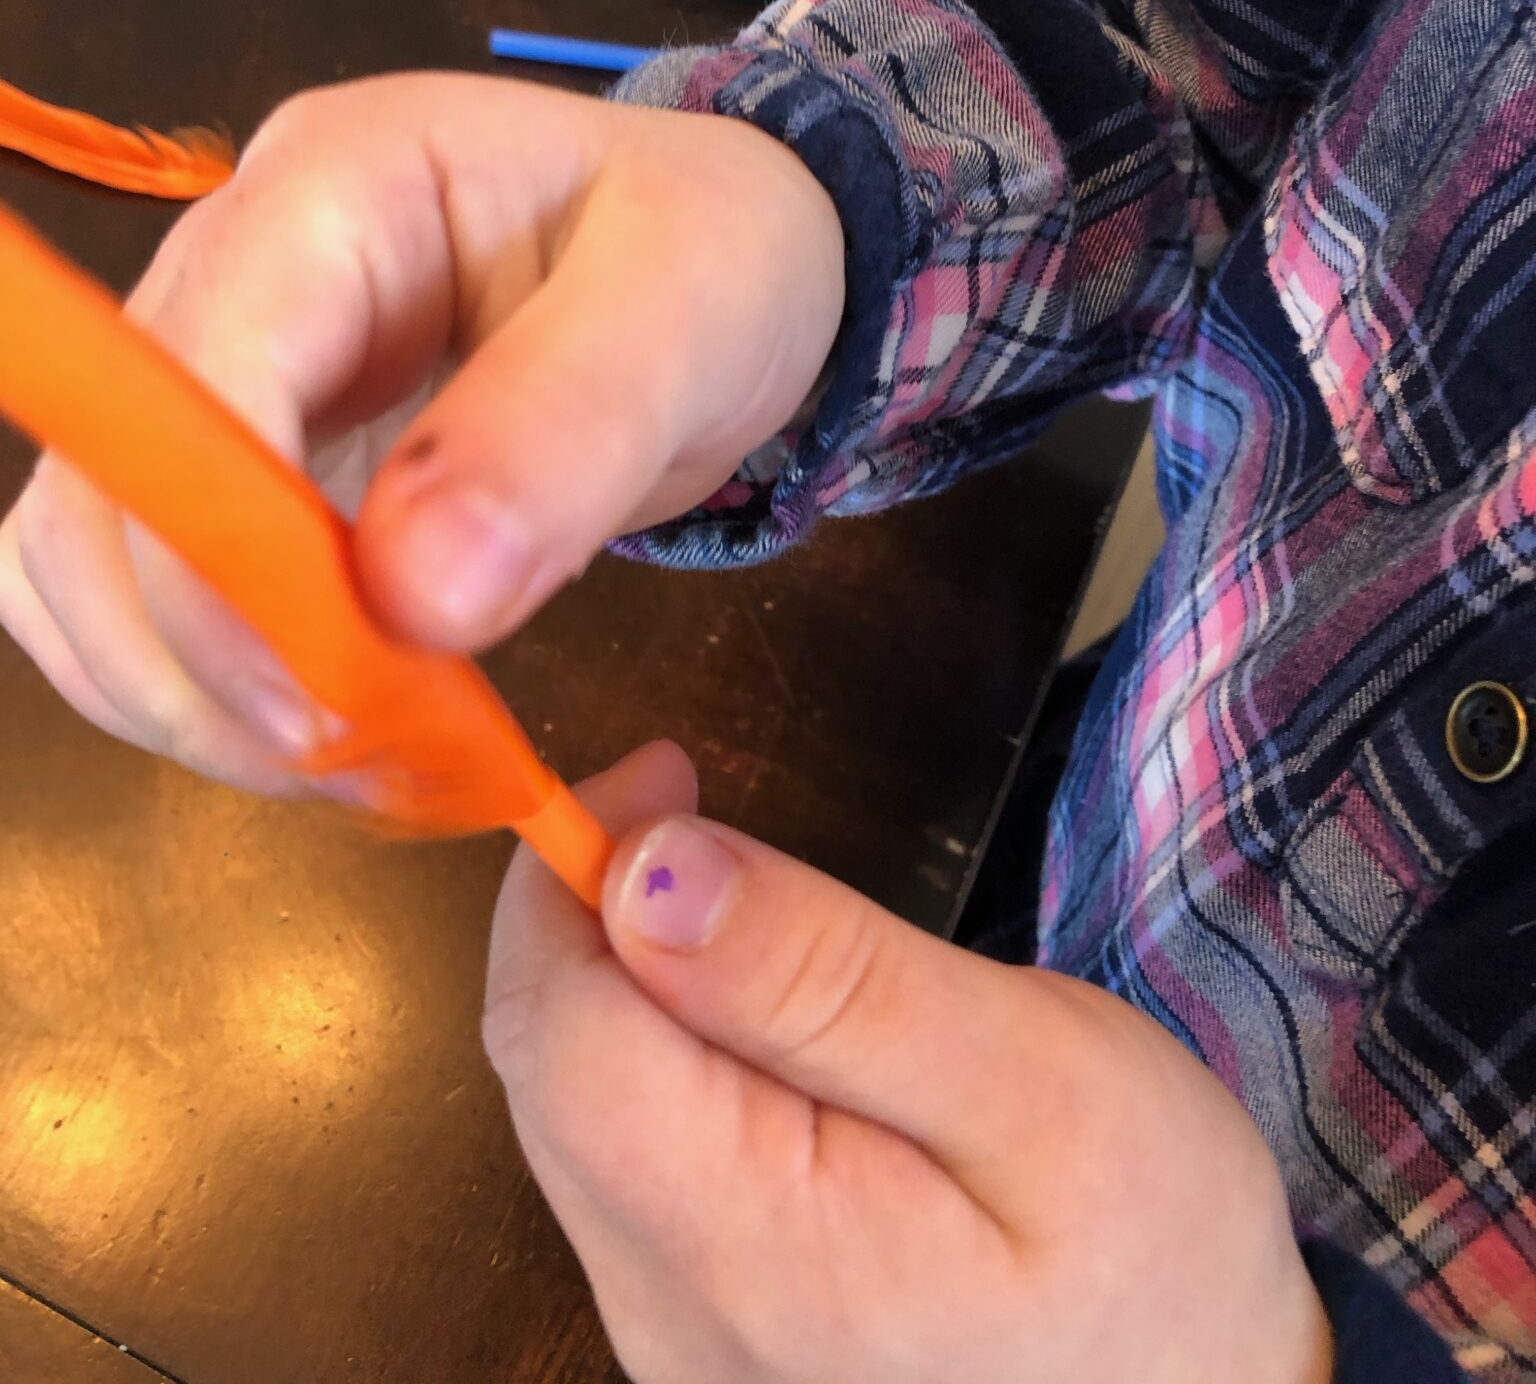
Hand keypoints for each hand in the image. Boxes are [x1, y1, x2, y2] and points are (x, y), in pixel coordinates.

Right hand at [0, 74, 844, 789]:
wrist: (725, 266)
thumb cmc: (719, 260)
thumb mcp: (690, 314)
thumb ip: (567, 429)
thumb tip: (413, 595)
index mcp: (338, 185)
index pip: (194, 371)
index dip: (217, 555)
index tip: (321, 701)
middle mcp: (240, 268)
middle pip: (102, 486)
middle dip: (197, 653)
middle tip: (357, 757)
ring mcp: (224, 369)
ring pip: (85, 558)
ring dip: (182, 692)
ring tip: (353, 757)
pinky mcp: (240, 461)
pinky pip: (140, 595)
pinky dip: (199, 690)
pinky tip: (324, 726)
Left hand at [488, 743, 1333, 1383]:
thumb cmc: (1149, 1239)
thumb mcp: (1036, 1078)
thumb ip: (835, 978)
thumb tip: (652, 873)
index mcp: (759, 1253)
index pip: (567, 1037)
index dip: (576, 877)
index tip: (663, 775)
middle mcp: (677, 1316)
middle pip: (553, 1069)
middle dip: (591, 911)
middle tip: (689, 806)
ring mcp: (676, 1333)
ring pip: (577, 1106)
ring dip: (624, 975)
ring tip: (747, 914)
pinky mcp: (695, 1324)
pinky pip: (623, 1159)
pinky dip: (659, 1051)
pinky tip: (755, 1019)